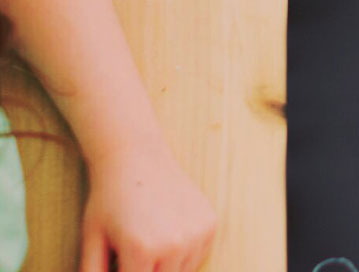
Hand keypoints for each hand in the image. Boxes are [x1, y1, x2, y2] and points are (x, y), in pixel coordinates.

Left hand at [79, 141, 215, 271]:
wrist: (137, 156)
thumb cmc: (109, 200)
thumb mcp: (91, 242)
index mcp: (141, 251)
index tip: (120, 261)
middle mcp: (174, 244)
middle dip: (144, 271)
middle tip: (131, 256)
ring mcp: (196, 233)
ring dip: (165, 269)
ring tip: (148, 246)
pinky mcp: (210, 223)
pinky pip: (197, 257)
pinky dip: (183, 257)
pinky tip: (167, 236)